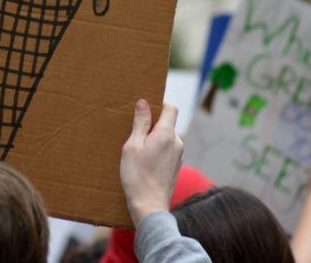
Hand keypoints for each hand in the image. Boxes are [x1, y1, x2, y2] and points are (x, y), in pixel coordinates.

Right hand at [120, 99, 183, 226]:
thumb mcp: (132, 146)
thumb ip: (140, 123)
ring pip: (167, 138)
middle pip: (167, 123)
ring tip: (138, 152)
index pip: (171, 108)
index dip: (159, 104)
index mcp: (166, 134)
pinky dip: (158, 151)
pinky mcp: (176, 166)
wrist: (150, 207)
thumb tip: (144, 103)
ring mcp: (179, 155)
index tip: (145, 110)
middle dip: (152, 124)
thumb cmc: (137, 176)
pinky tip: (145, 163)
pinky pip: (168, 150)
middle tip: (135, 134)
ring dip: (154, 139)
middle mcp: (177, 142)